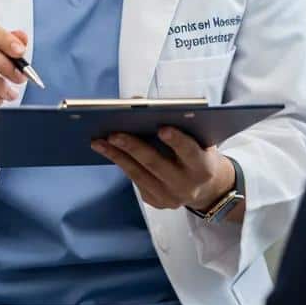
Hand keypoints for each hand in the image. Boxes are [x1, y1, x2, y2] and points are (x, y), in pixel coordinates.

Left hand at [91, 128, 235, 211]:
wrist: (207, 188)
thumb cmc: (199, 151)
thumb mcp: (199, 137)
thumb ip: (178, 121)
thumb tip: (138, 102)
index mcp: (203, 167)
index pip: (189, 152)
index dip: (177, 141)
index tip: (162, 128)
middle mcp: (187, 186)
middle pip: (156, 164)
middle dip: (133, 147)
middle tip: (113, 133)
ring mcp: (170, 198)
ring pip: (139, 174)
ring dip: (116, 156)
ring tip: (98, 141)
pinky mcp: (156, 202)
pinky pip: (136, 181)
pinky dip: (121, 163)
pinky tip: (107, 151)